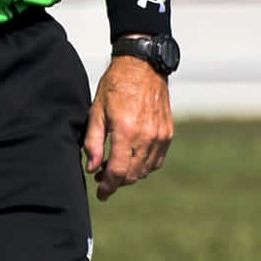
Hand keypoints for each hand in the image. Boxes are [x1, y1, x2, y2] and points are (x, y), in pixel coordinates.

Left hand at [83, 56, 172, 199]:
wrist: (143, 66)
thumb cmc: (115, 85)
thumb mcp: (97, 111)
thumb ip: (93, 142)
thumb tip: (92, 168)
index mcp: (126, 131)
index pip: (118, 172)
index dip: (108, 187)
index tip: (100, 194)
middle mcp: (147, 136)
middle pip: (133, 175)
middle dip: (116, 181)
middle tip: (101, 176)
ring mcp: (160, 135)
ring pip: (146, 170)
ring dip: (130, 175)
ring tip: (114, 167)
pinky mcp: (167, 132)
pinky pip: (157, 160)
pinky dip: (145, 166)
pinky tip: (132, 159)